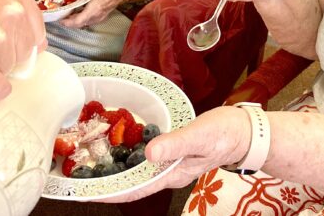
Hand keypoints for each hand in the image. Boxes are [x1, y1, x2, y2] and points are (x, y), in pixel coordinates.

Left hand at [58, 0, 135, 27]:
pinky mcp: (102, 13)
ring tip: (68, 12)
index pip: (78, 22)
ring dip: (76, 19)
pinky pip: (89, 18)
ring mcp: (100, 15)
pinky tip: (80, 9)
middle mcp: (96, 16)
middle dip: (69, 21)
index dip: (67, 23)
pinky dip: (82, 16)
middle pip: (80, 23)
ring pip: (85, 21)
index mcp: (94, 11)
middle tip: (61, 15)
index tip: (59, 20)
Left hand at [98, 106, 250, 202]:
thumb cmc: (225, 133)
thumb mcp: (200, 136)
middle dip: (106, 182)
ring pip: (136, 172)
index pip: (134, 189)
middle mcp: (168, 173)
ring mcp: (170, 164)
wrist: (245, 131)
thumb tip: (149, 153)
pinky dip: (129, 156)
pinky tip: (118, 147)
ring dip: (115, 170)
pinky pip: (145, 159)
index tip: (84, 192)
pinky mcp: (173, 152)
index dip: (109, 192)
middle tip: (78, 177)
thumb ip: (176, 144)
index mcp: (172, 174)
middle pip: (131, 184)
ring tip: (90, 165)